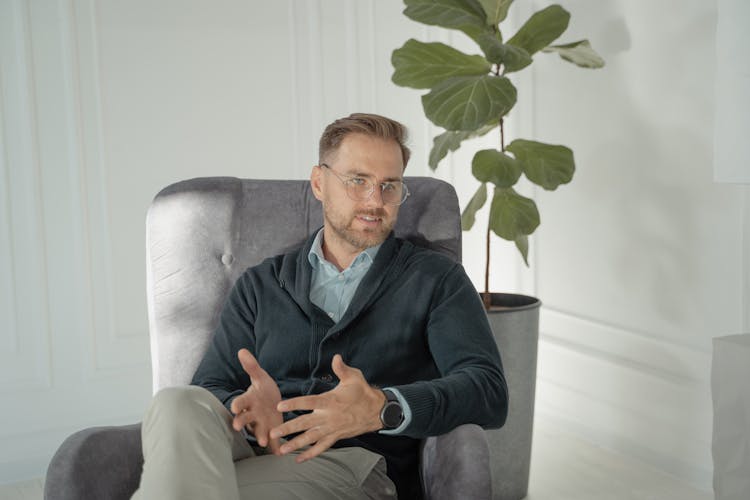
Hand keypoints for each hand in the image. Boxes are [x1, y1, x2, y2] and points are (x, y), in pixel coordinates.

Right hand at [230, 349, 282, 453]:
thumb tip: (242, 350)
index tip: (234, 407)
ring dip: (259, 435)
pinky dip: (274, 447)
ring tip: (263, 441)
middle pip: (244, 419)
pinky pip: (272, 440)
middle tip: (238, 427)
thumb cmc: (263, 388)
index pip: (240, 401)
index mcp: (249, 400)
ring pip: (257, 431)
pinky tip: (279, 453)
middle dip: (241, 422)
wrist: (271, 402)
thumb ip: (251, 366)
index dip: (237, 404)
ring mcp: (260, 424)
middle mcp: (251, 414)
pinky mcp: (271, 431)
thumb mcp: (260, 376)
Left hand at [269, 354, 385, 462]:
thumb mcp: (354, 377)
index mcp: (330, 401)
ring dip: (295, 444)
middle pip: (305, 423)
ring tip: (281, 450)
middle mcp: (329, 417)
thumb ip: (342, 368)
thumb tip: (336, 357)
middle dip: (288, 428)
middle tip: (273, 432)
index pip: (308, 402)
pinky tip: (299, 459)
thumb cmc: (363, 392)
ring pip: (310, 438)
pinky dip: (310, 454)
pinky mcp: (336, 437)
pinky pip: (321, 447)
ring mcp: (332, 429)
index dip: (294, 403)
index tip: (280, 406)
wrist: (377, 411)